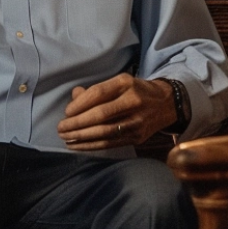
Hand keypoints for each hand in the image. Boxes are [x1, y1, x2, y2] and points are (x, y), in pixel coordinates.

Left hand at [57, 75, 174, 148]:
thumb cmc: (137, 91)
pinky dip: (91, 145)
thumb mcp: (120, 83)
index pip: (99, 93)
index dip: (80, 104)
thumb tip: (74, 97)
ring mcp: (137, 121)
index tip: (67, 112)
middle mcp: (133, 101)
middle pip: (100, 115)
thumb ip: (97, 90)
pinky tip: (78, 145)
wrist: (166, 104)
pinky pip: (110, 143)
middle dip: (77, 123)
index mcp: (126, 84)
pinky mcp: (137, 137)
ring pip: (104, 132)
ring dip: (81, 137)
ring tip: (66, 138)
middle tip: (61, 128)